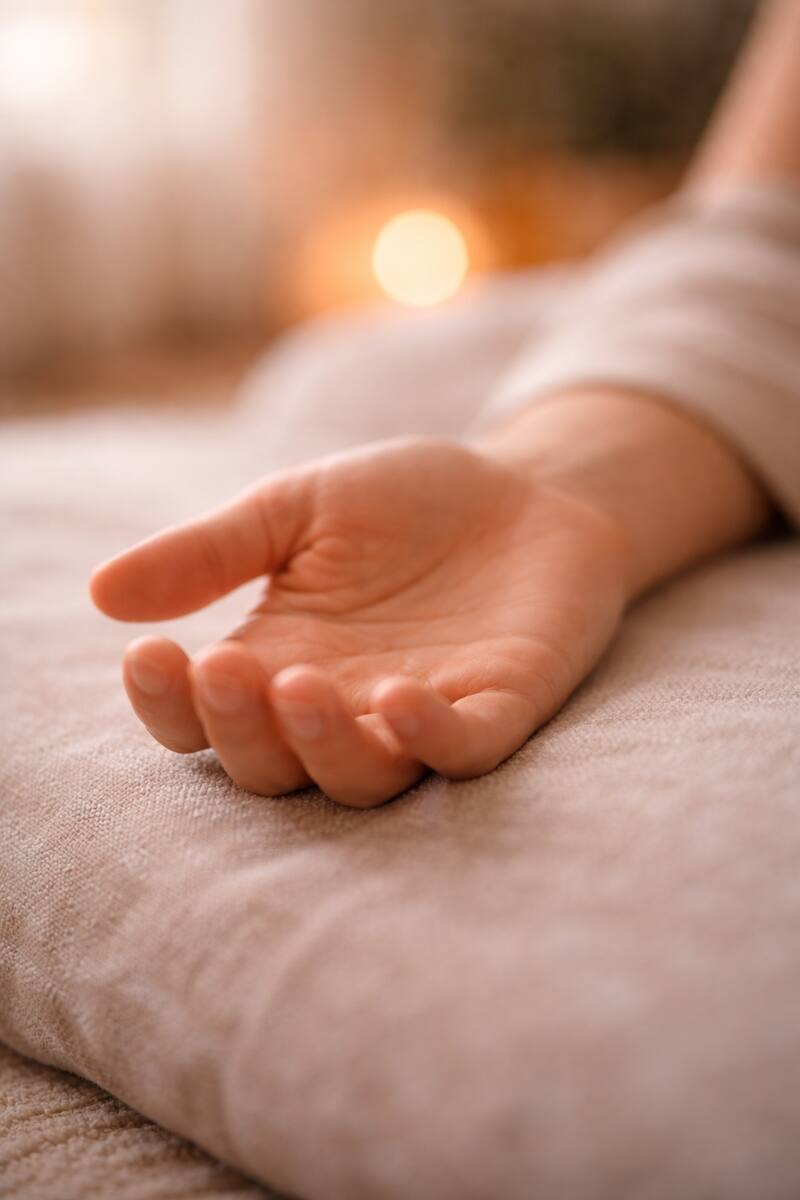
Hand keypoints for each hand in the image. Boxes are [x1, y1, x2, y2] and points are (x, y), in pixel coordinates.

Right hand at [90, 436, 627, 805]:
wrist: (527, 487)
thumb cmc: (406, 503)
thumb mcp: (297, 508)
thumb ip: (212, 550)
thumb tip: (102, 592)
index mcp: (278, 661)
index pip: (202, 716)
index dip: (167, 703)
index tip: (148, 654)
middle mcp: (341, 706)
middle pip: (270, 765)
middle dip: (237, 728)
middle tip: (225, 667)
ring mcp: (421, 715)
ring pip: (358, 777)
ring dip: (321, 743)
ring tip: (297, 685)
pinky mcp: (500, 708)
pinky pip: (462, 751)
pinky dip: (430, 739)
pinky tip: (399, 699)